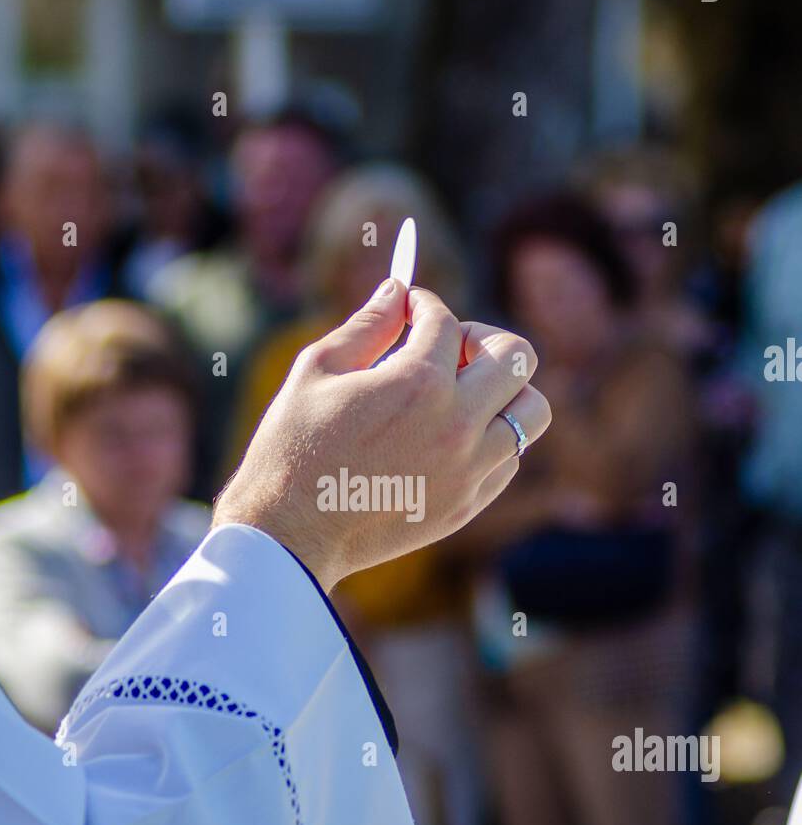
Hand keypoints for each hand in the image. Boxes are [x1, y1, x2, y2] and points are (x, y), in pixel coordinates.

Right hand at [213, 278, 550, 591]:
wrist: (291, 534)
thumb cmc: (294, 448)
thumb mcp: (318, 371)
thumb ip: (366, 325)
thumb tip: (397, 290)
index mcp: (417, 383)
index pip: (445, 321)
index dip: (422, 305)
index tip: (407, 311)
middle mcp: (457, 424)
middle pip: (517, 356)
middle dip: (482, 339)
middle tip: (448, 349)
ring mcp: (468, 469)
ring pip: (532, 412)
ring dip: (505, 392)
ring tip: (463, 396)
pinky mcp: (468, 505)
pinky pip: (509, 459)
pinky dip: (491, 439)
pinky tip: (451, 437)